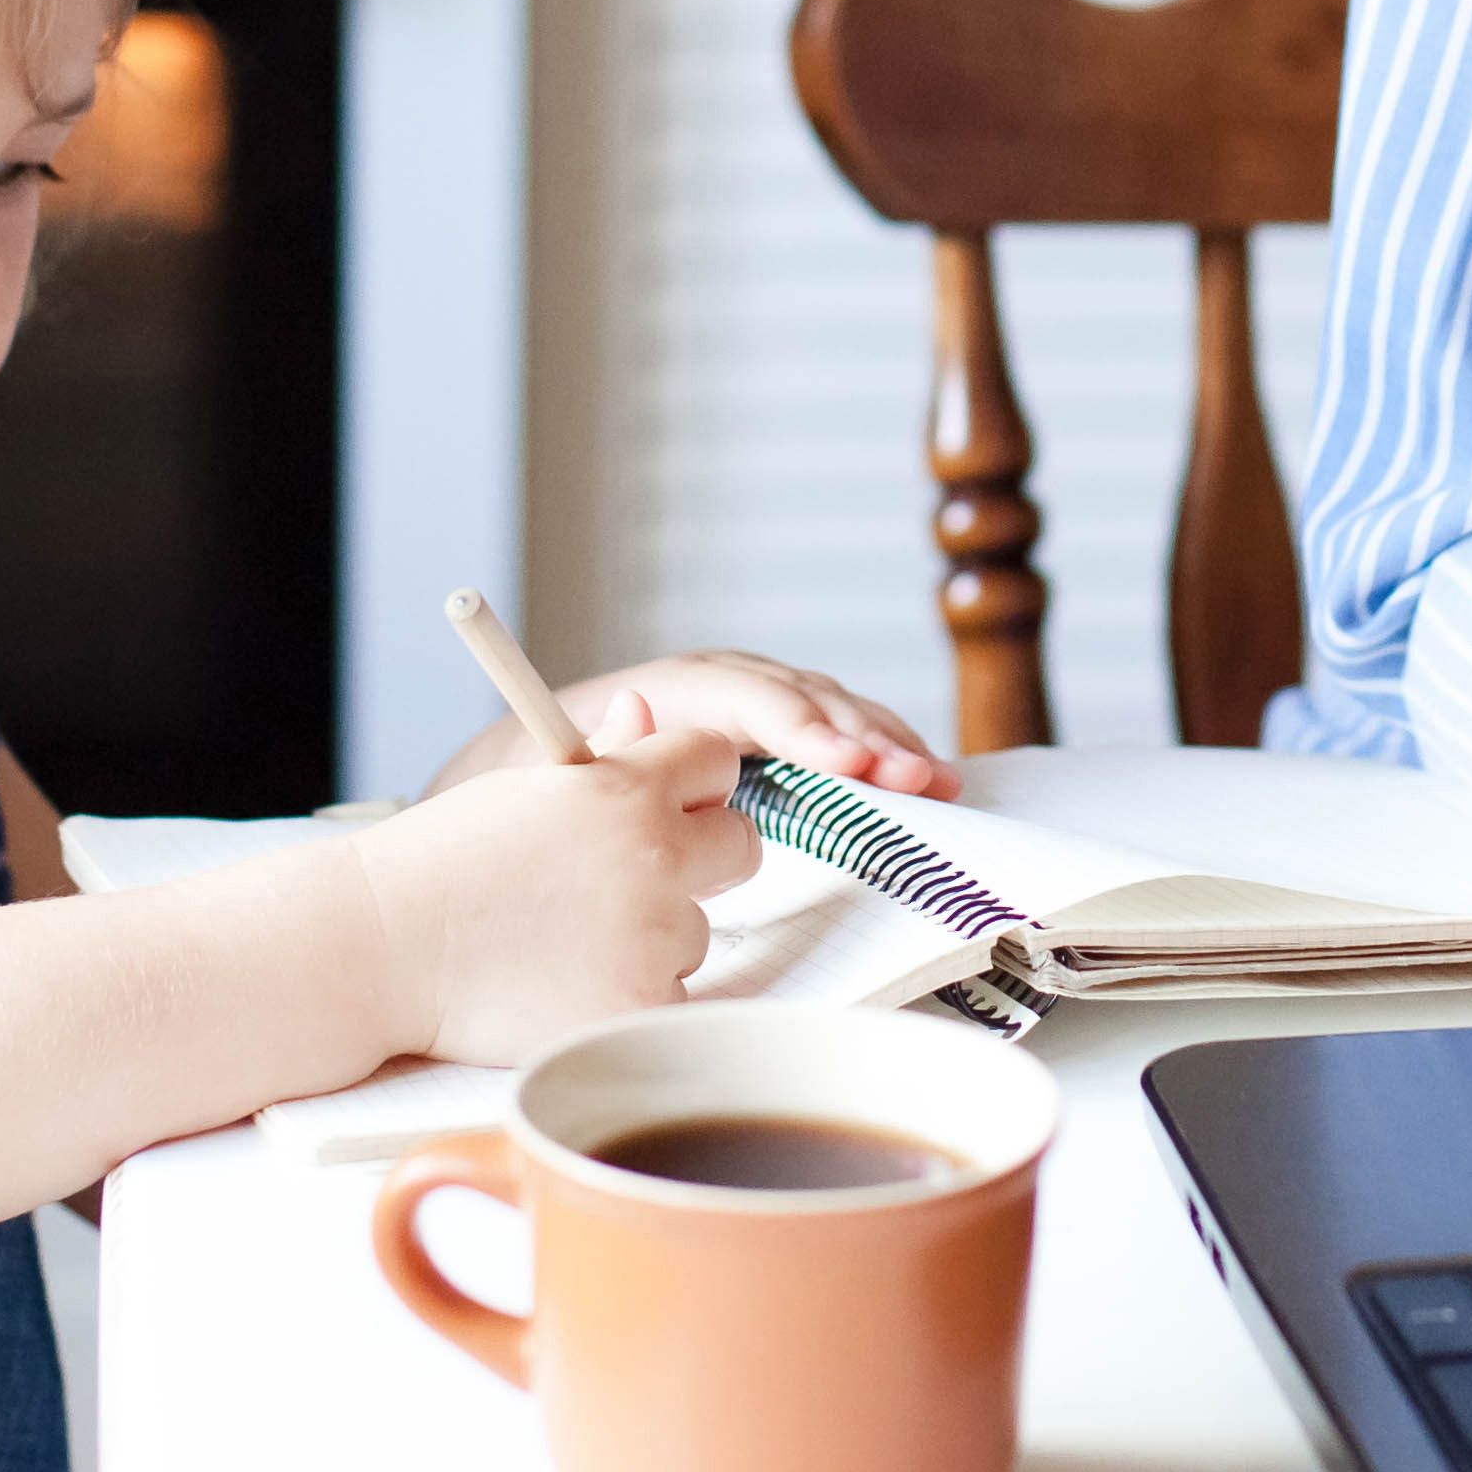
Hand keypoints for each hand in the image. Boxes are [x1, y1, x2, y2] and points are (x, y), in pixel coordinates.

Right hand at [344, 719, 760, 1064]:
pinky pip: (673, 1000)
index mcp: (626, 788)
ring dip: (655, 938)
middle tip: (633, 880)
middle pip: (741, 846)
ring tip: (566, 941)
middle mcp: (654, 856)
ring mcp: (653, 938)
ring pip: (698, 932)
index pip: (717, 761)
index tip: (669, 805)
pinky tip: (570, 987)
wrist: (380, 946)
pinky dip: (633, 998)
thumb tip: (644, 708)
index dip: (692, 784)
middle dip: (701, 858)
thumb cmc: (443, 861)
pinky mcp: (639, 1008)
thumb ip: (605, 754)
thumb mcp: (525, 786)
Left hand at [426, 649, 958, 800]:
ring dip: (889, 747)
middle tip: (919, 781)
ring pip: (834, 715)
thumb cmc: (535, 781)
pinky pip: (837, 739)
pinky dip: (883, 757)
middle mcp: (723, 687)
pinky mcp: (773, 742)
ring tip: (941, 785)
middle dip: (867, 740)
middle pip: (808, 702)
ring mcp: (754, 710)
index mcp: (675, 688)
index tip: (847, 765)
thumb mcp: (543, 767)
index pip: (751, 699)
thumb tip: (636, 715)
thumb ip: (588, 749)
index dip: (804, 728)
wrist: (530, 779)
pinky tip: (929, 782)